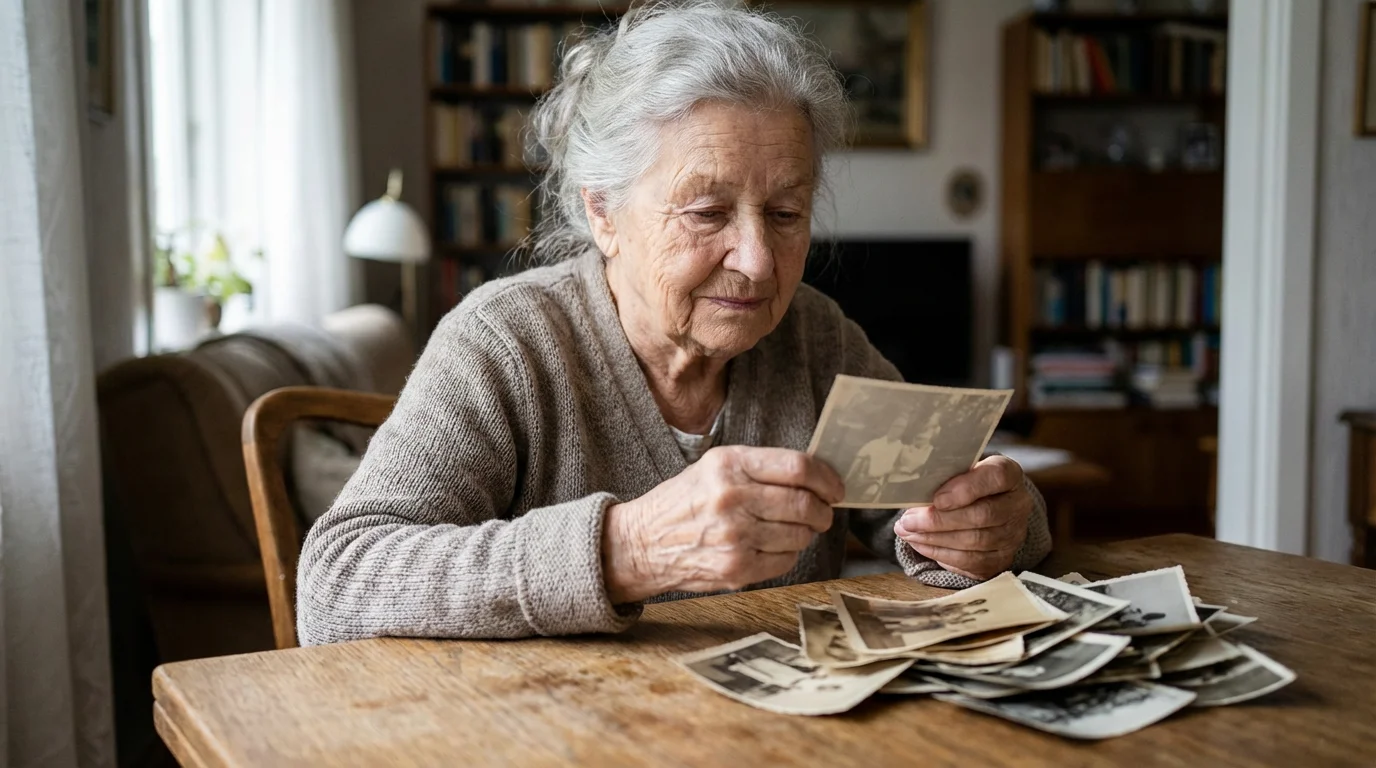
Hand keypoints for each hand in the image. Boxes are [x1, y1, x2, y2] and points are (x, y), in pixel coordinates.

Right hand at [601, 446, 843, 602]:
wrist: (642, 543)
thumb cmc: (683, 502)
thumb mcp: (714, 467)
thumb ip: (760, 468)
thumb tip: (815, 476)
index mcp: (729, 464)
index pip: (798, 468)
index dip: (827, 478)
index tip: (835, 487)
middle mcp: (732, 498)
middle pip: (805, 504)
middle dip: (824, 510)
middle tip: (824, 512)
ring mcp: (735, 536)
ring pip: (800, 534)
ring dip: (807, 532)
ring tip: (794, 528)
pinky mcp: (737, 567)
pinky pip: (786, 560)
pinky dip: (789, 553)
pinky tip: (773, 545)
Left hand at [892, 455, 1031, 580]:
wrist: (986, 506)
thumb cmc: (966, 484)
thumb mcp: (959, 470)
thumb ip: (945, 476)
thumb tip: (915, 490)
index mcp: (1010, 475)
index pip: (996, 477)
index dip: (966, 489)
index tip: (936, 499)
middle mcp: (1018, 505)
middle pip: (983, 515)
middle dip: (939, 520)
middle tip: (908, 521)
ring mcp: (1013, 535)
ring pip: (975, 542)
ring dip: (934, 539)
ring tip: (907, 532)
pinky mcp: (1002, 559)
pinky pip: (971, 562)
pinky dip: (941, 554)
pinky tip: (920, 545)